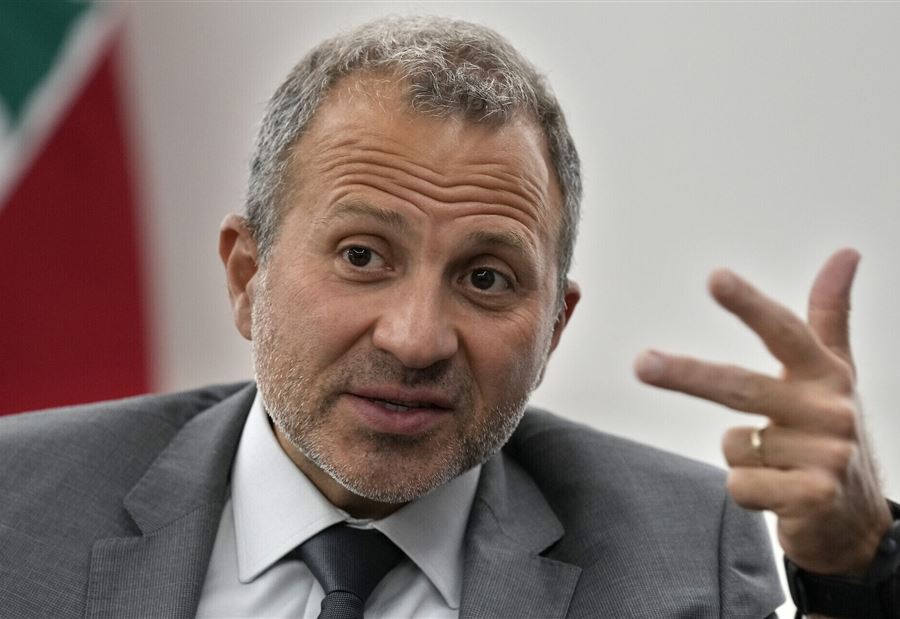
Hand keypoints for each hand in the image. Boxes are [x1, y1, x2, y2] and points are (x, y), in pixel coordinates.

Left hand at [634, 248, 892, 574]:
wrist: (855, 519)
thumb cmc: (830, 433)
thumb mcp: (836, 374)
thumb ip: (830, 315)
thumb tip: (846, 252)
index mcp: (827, 375)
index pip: (784, 332)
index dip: (749, 305)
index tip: (716, 277)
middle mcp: (830, 411)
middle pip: (741, 387)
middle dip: (687, 374)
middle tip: (642, 362)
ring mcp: (826, 456)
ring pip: (733, 444)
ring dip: (741, 457)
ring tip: (777, 465)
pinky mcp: (813, 496)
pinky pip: (740, 485)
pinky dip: (746, 491)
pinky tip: (777, 493)